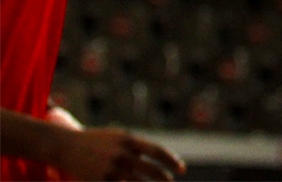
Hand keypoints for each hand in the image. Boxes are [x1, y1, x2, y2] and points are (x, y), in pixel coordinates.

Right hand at [50, 127, 184, 180]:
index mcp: (129, 140)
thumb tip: (152, 157)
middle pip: (150, 170)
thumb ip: (135, 146)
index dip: (171, 161)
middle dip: (163, 178)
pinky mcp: (100, 180)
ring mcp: (111, 169)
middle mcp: (122, 154)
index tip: (182, 170)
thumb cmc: (95, 141)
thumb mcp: (118, 137)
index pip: (157, 151)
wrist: (66, 146)